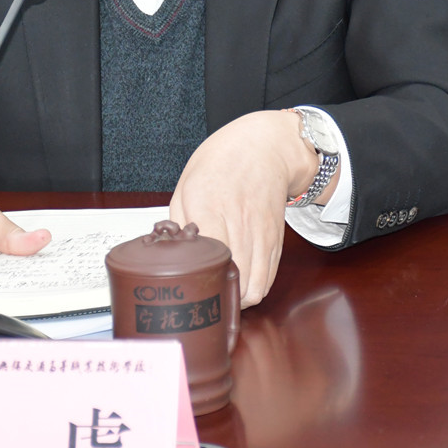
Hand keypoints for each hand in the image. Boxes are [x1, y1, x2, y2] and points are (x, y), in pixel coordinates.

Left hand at [169, 110, 320, 308]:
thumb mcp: (186, 185)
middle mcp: (239, 224)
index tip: (187, 285)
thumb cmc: (219, 163)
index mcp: (210, 207)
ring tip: (221, 294)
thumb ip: (178, 221)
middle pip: (235, 281)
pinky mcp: (276, 241)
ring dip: (238, 299)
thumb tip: (171, 252)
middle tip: (203, 296)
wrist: (263, 148)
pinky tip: (240, 284)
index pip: (207, 258)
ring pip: (256, 288)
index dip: (198, 279)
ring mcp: (262, 234)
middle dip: (218, 297)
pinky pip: (268, 278)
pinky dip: (254, 289)